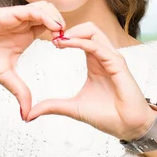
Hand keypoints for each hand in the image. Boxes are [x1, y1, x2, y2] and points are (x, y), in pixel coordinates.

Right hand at [0, 1, 64, 119]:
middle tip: (70, 40)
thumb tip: (28, 114)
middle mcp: (22, 24)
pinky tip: (52, 28)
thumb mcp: (6, 78)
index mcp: (26, 35)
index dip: (64, 34)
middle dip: (65, 24)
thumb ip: (20, 92)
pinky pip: (31, 9)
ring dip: (57, 17)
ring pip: (45, 7)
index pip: (52, 26)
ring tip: (62, 34)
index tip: (69, 48)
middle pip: (52, 14)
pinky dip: (45, 16)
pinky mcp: (6, 14)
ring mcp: (15, 17)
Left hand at [26, 22, 156, 140]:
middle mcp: (104, 56)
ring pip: (94, 31)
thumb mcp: (73, 108)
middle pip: (88, 28)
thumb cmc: (108, 116)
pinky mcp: (117, 64)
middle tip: (51, 37)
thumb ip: (52, 107)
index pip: (81, 37)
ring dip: (74, 32)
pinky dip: (81, 42)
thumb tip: (29, 114)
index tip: (48, 42)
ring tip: (57, 40)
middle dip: (68, 28)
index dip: (64, 36)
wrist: (127, 127)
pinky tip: (66, 45)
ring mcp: (112, 58)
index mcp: (95, 62)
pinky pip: (97, 46)